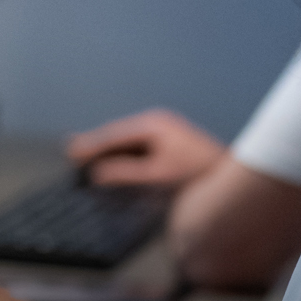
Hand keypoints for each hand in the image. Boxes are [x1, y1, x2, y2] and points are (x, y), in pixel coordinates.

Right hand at [65, 108, 224, 186]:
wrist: (228, 177)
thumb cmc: (197, 174)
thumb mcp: (156, 175)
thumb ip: (124, 173)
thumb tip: (98, 173)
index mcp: (154, 125)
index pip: (114, 134)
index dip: (91, 144)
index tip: (72, 151)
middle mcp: (158, 123)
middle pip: (119, 134)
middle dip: (97, 145)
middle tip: (72, 152)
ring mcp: (166, 132)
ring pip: (129, 141)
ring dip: (109, 150)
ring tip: (86, 157)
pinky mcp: (171, 143)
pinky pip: (139, 146)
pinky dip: (123, 154)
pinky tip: (114, 162)